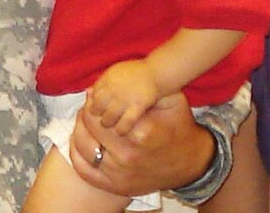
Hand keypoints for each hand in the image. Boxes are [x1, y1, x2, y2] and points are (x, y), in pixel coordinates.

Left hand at [72, 92, 213, 196]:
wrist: (192, 163)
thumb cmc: (179, 127)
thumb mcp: (171, 101)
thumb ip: (146, 88)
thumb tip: (112, 84)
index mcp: (139, 133)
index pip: (98, 113)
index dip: (92, 101)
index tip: (93, 95)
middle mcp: (127, 156)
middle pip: (89, 128)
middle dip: (86, 113)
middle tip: (88, 106)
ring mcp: (120, 175)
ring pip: (83, 147)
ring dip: (79, 130)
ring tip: (85, 121)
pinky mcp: (116, 187)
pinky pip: (84, 170)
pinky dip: (77, 154)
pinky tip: (81, 140)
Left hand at [87, 59, 158, 134]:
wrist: (155, 73)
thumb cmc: (135, 72)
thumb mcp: (114, 72)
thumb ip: (103, 82)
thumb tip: (91, 92)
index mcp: (107, 79)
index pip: (94, 95)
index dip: (92, 104)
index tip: (94, 109)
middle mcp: (114, 89)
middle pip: (99, 107)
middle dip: (97, 115)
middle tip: (99, 119)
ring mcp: (125, 98)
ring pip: (110, 116)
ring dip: (107, 123)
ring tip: (108, 125)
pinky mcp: (138, 106)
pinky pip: (127, 121)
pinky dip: (122, 128)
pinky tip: (120, 132)